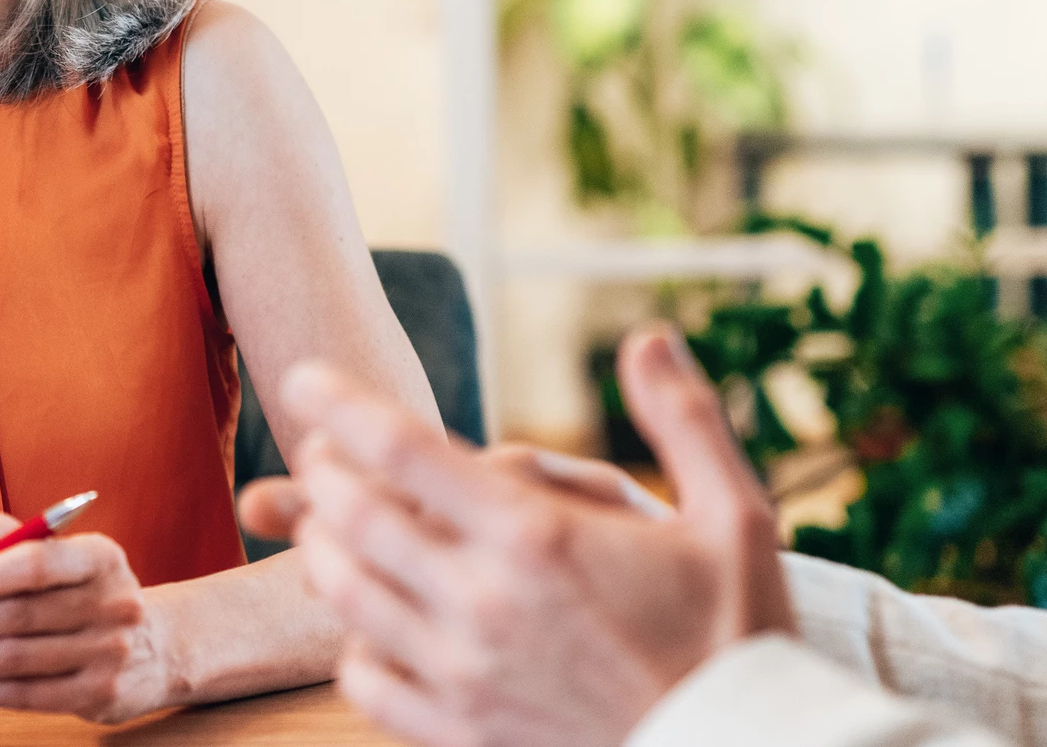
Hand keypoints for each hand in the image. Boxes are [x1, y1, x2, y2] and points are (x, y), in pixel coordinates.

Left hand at [0, 513, 170, 722]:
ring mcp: (113, 651)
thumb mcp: (55, 553)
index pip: (36, 563)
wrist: (151, 647)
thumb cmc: (81, 592)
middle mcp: (115, 602)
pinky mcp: (103, 694)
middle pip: (19, 615)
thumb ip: (4, 537)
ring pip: (17, 658)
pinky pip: (28, 695)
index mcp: (102, 557)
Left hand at [269, 323, 794, 746]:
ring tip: (329, 524)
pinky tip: (369, 626)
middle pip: (358, 518)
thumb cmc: (742, 637)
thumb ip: (682, 419)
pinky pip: (368, 684)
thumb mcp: (735, 515)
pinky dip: (353, 645)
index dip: (342, 406)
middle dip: (324, 472)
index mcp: (538, 536)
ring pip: (349, 597)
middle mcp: (485, 601)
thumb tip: (649, 339)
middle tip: (321, 450)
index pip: (404, 451)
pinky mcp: (463, 733)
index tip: (304, 378)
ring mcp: (465, 672)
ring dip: (325, 548)